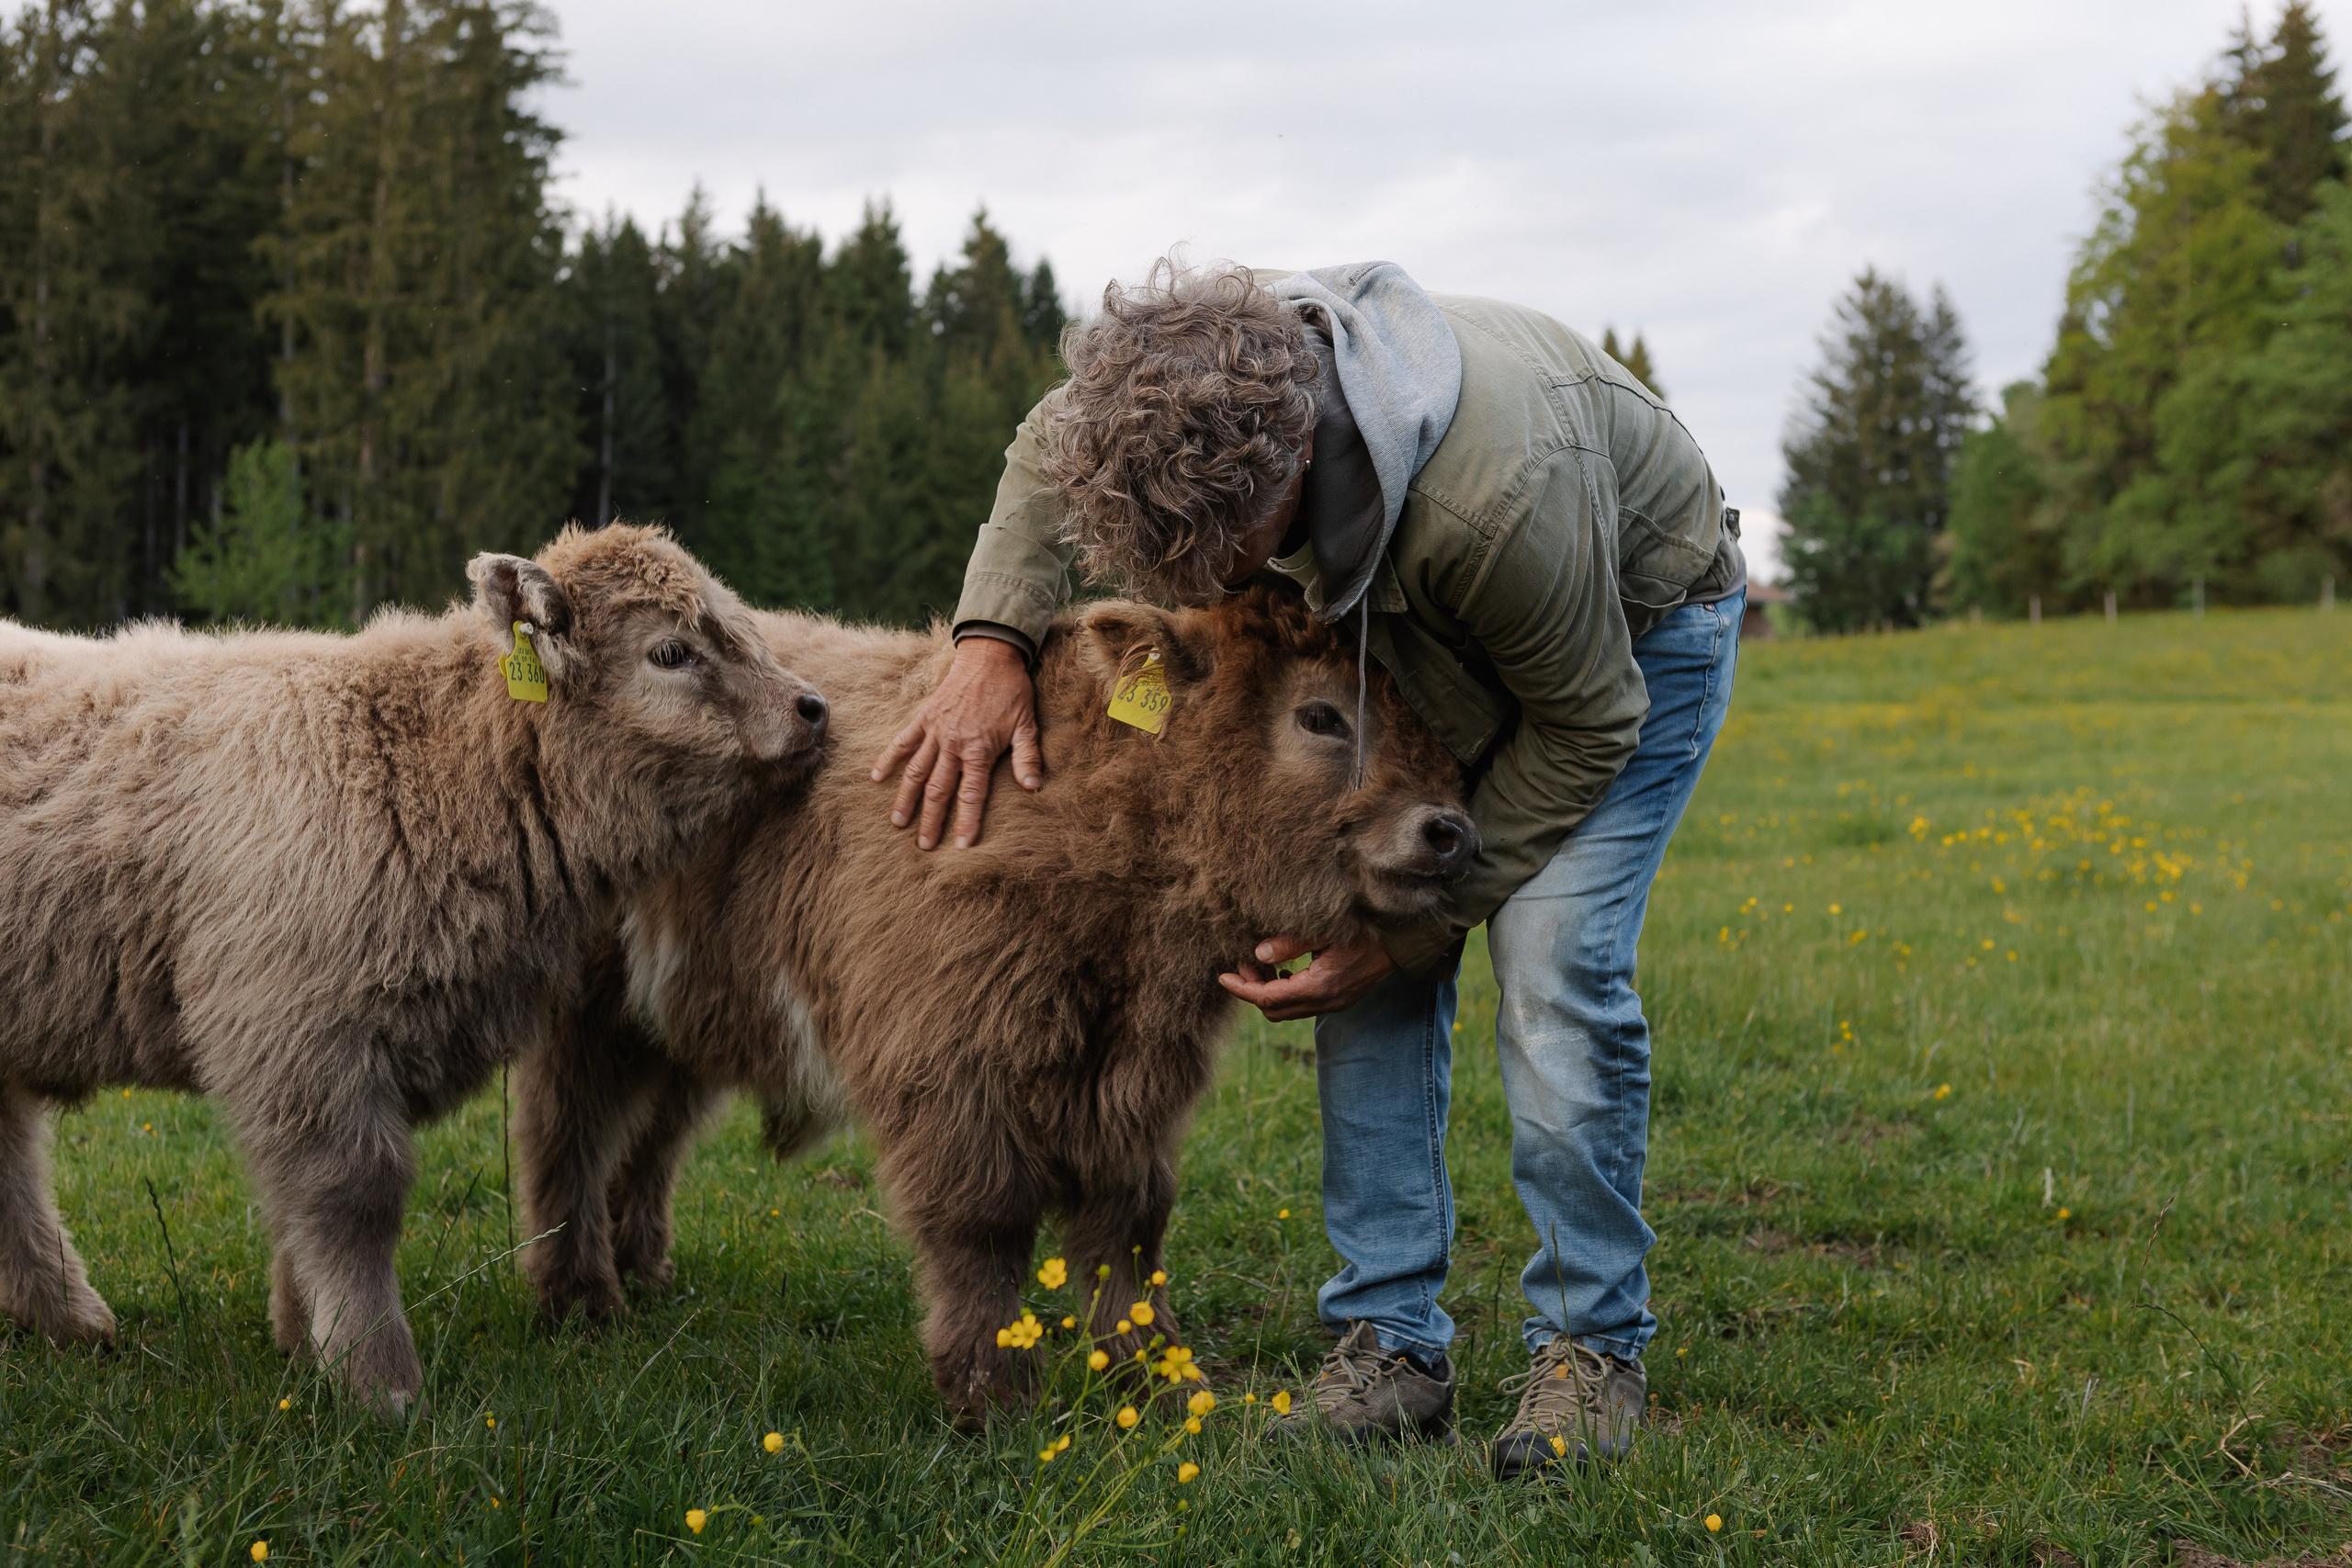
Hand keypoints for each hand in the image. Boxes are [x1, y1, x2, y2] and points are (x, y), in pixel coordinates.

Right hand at [871, 636, 1043, 848]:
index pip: (971, 795)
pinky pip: (903, 741)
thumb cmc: (1012, 692)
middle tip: (924, 845)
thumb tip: (1035, 788)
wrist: (990, 656)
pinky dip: (889, 759)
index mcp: (979, 750)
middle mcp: (953, 744)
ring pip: (916, 772)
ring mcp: (935, 731)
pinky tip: (876, 777)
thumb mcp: (1027, 724)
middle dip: (931, 820)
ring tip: (897, 822)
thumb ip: (1028, 758)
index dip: (966, 822)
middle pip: (938, 790)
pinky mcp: (924, 717)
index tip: (961, 845)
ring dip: (906, 799)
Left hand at [1218, 934, 1394, 1021]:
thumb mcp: (1325, 930)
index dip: (1241, 988)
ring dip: (1269, 991)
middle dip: (1252, 989)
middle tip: (1243, 962)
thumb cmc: (1364, 928)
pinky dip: (1286, 991)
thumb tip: (1258, 953)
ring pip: (1288, 1010)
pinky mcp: (1340, 1000)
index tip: (1223, 975)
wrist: (1403, 939)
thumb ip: (1291, 943)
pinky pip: (1303, 1005)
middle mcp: (1326, 1003)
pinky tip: (1285, 970)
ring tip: (1261, 963)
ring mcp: (1334, 1004)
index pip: (1267, 998)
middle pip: (1274, 1010)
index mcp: (1319, 987)